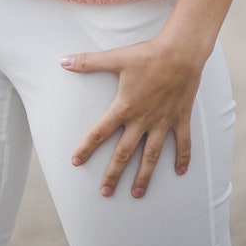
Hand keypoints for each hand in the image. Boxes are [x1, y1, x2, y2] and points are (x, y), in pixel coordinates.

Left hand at [61, 37, 201, 198]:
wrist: (180, 52)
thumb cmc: (147, 54)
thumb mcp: (115, 57)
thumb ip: (87, 62)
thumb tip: (62, 61)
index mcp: (124, 107)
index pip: (100, 133)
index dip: (86, 148)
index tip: (76, 162)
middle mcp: (142, 119)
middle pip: (124, 152)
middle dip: (113, 174)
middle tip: (105, 193)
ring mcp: (162, 121)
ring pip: (151, 155)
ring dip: (144, 176)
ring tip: (137, 193)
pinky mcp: (180, 118)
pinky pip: (182, 143)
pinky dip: (182, 158)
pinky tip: (179, 173)